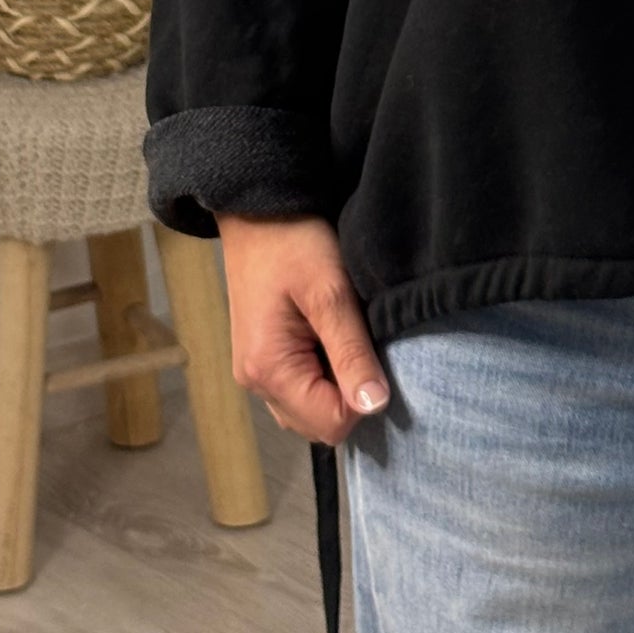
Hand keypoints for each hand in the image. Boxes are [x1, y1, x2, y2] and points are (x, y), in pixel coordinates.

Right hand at [213, 211, 389, 443]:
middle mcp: (256, 383)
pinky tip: (334, 337)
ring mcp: (257, 372)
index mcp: (269, 371)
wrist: (257, 209)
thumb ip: (351, 352)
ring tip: (349, 337)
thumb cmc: (293, 242)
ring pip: (310, 409)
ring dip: (338, 384)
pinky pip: (300, 389)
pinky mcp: (263, 357)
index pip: (331, 423)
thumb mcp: (330, 292)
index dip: (363, 397)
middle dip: (350, 394)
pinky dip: (324, 373)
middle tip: (364, 342)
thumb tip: (376, 406)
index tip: (377, 354)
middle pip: (319, 423)